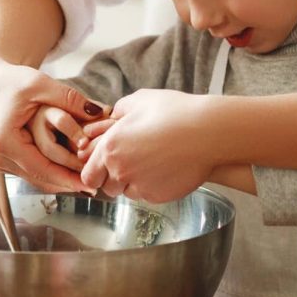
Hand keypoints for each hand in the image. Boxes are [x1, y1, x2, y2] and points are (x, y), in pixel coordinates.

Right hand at [0, 55, 105, 190]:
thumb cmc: (12, 81)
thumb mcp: (42, 86)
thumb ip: (70, 100)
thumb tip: (99, 112)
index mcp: (5, 142)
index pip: (42, 170)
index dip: (68, 178)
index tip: (91, 184)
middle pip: (40, 178)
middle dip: (68, 182)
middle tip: (96, 185)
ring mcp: (0, 160)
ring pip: (36, 178)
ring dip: (61, 179)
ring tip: (88, 179)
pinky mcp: (5, 159)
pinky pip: (32, 171)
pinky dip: (52, 172)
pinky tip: (72, 172)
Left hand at [78, 89, 218, 202]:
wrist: (208, 133)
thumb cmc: (175, 112)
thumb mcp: (140, 100)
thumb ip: (118, 111)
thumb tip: (112, 118)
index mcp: (110, 147)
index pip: (88, 175)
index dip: (95, 171)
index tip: (104, 166)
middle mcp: (120, 170)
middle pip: (107, 187)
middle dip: (115, 178)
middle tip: (132, 162)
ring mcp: (140, 186)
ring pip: (127, 193)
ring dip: (133, 183)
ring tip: (151, 164)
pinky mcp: (158, 196)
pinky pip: (147, 195)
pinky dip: (152, 186)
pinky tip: (164, 169)